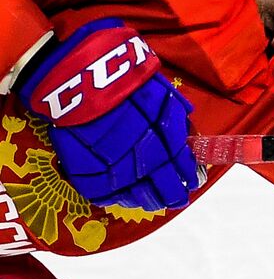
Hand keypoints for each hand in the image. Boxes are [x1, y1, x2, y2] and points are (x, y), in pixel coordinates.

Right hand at [16, 19, 200, 210]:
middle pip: (164, 187)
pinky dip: (116, 199)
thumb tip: (191, 137)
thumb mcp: (160, 93)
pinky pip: (104, 195)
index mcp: (166, 139)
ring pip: (136, 196)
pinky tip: (125, 198)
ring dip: (147, 201)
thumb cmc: (124, 80)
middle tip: (177, 198)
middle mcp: (144, 157)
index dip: (188, 177)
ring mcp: (114, 167)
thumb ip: (176, 118)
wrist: (77, 76)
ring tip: (153, 201)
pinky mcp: (85, 172)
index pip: (183, 167)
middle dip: (173, 194)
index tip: (192, 182)